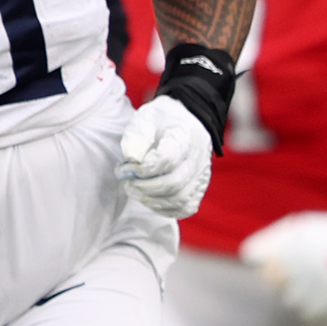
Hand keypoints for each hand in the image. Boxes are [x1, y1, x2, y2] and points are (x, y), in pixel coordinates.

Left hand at [120, 96, 212, 218]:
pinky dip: (165, 209)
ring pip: (179, 199)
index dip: (142, 169)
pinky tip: (149, 199)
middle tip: (126, 181)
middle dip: (143, 187)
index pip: (166, 160)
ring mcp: (201, 176)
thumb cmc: (163, 120)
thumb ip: (137, 134)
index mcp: (185, 137)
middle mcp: (198, 159)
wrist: (188, 122)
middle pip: (173, 183)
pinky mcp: (199, 189)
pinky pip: (185, 208)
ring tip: (134, 190)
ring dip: (151, 199)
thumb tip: (132, 158)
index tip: (125, 167)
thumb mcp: (146, 116)